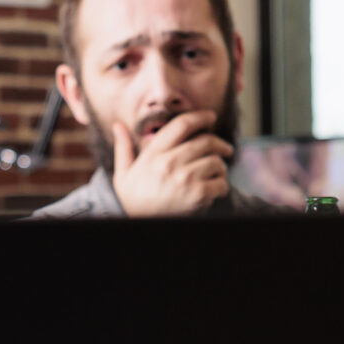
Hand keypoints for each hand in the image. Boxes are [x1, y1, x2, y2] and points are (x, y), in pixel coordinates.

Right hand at [111, 111, 232, 216]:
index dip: (200, 117)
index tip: (210, 117)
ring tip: (218, 172)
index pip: (182, 125)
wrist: (137, 227)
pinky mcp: (197, 195)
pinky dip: (222, 185)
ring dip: (221, 166)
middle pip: (206, 141)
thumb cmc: (132, 200)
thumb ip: (123, 147)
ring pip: (216, 161)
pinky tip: (216, 189)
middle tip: (225, 148)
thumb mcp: (123, 173)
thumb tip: (117, 125)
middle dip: (220, 143)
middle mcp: (169, 162)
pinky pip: (221, 183)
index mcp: (153, 153)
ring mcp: (185, 178)